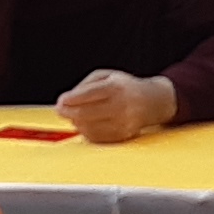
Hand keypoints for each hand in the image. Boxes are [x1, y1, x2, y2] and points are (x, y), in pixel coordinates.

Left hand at [55, 70, 177, 142]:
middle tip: (60, 110)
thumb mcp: (106, 76)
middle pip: (86, 113)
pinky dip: (87, 132)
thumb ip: (85, 85)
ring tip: (75, 116)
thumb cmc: (125, 87)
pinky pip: (97, 138)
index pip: (89, 94)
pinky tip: (85, 124)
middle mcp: (121, 105)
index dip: (71, 99)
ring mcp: (123, 122)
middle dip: (68, 112)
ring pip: (90, 128)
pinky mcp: (123, 135)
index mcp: (116, 87)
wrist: (152, 101)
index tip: (60, 101)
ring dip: (77, 123)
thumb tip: (66, 100)